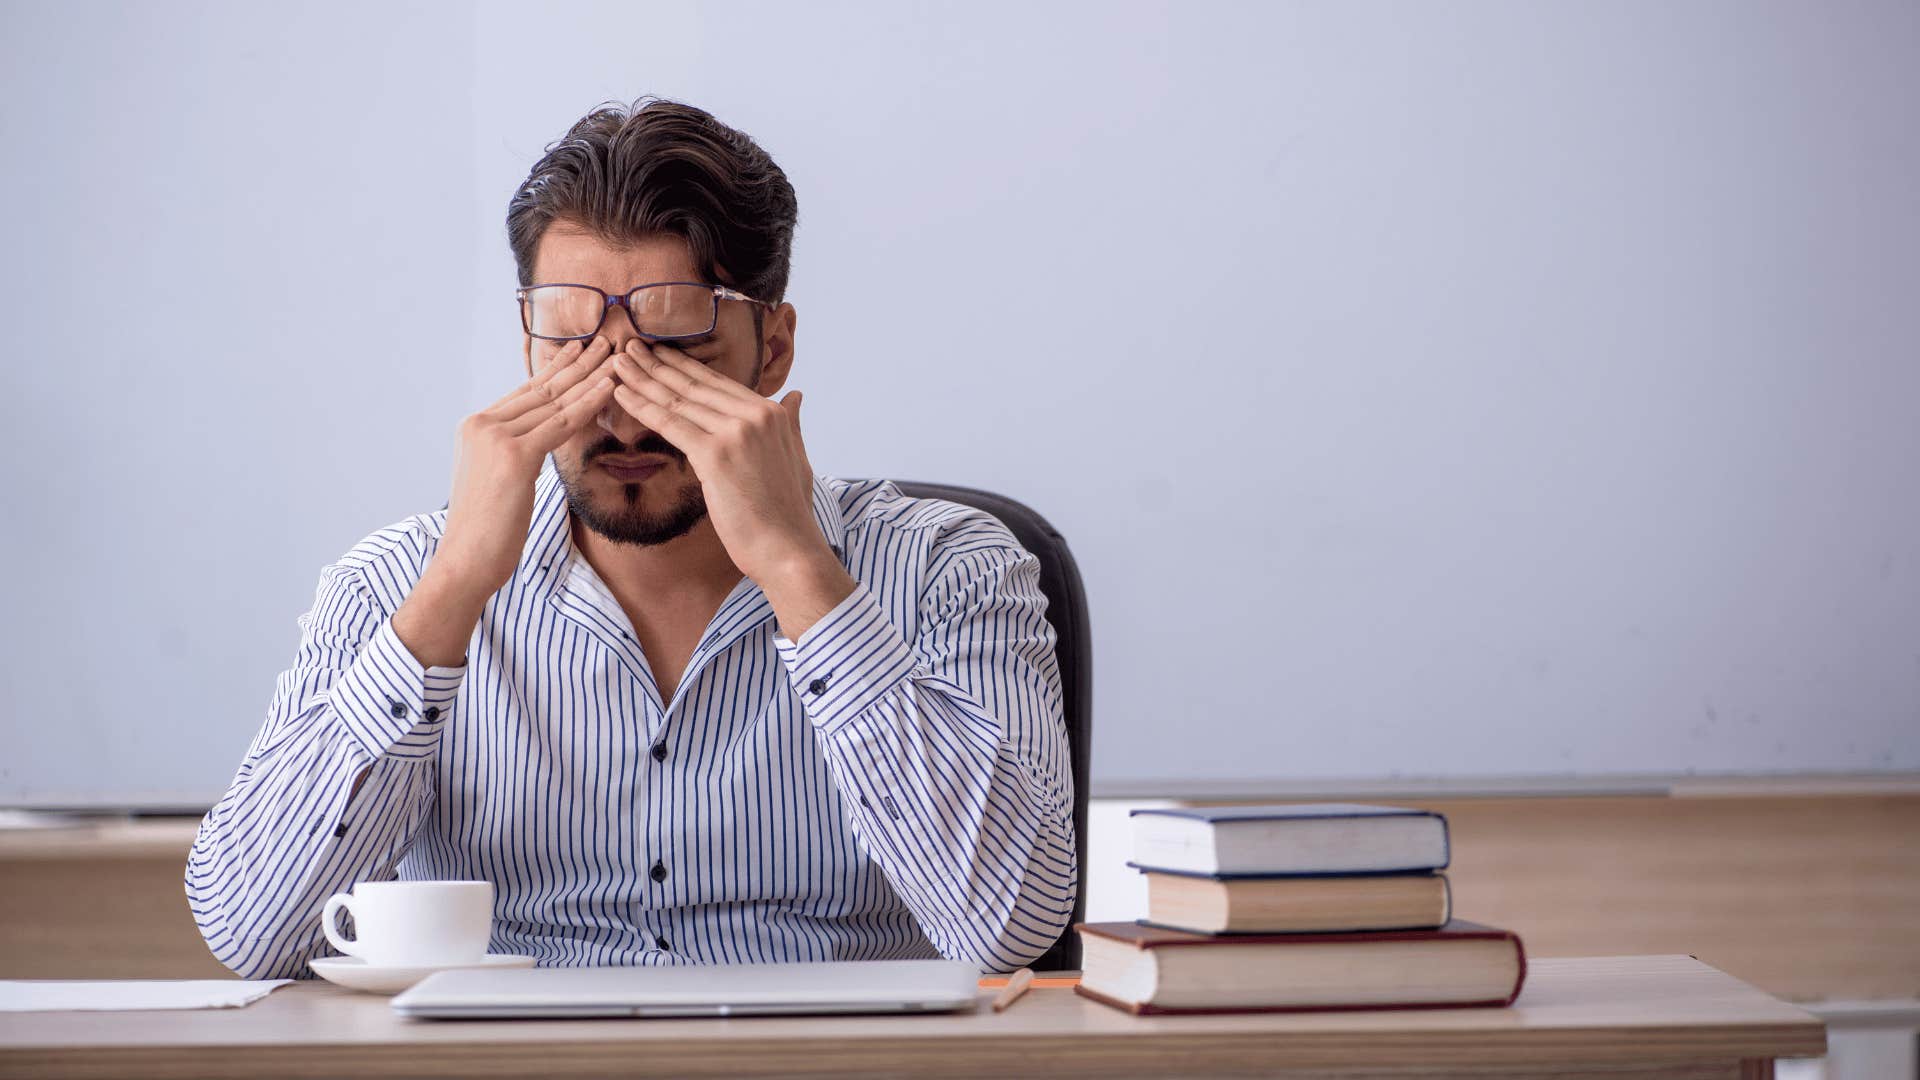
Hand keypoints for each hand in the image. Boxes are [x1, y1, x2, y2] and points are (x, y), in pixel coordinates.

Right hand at [437, 336, 619, 595]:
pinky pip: (562, 424)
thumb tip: (538, 443)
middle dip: (577, 364)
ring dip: (590, 377)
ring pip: (556, 403)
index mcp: (475, 427)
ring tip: (616, 355)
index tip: (578, 350)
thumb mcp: (498, 481)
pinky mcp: (514, 456)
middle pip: (542, 390)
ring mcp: (496, 437)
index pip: (526, 392)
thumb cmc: (487, 532)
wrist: (465, 561)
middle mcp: (482, 424)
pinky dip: (590, 403)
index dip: (555, 369)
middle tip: (605, 340)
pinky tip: (611, 387)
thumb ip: (514, 454)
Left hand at [608, 340, 831, 585]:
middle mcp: (755, 415)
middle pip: (695, 385)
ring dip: (643, 378)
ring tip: (618, 362)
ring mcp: (736, 432)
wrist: (788, 549)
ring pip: (679, 400)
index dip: (684, 367)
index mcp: (772, 413)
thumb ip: (791, 423)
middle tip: (629, 347)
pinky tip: (621, 393)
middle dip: (658, 364)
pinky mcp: (715, 455)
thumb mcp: (797, 457)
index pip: (718, 383)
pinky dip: (642, 407)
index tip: (659, 354)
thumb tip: (796, 395)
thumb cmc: (788, 514)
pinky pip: (670, 424)